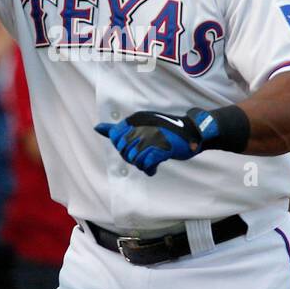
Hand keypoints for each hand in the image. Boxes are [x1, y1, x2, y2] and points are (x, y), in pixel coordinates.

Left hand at [94, 108, 216, 175]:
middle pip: (124, 151)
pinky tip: (154, 169)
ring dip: (142, 165)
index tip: (135, 149)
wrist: (192, 133)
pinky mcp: (162, 147)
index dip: (123, 148)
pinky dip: (149, 169)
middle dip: (133, 159)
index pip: (116, 138)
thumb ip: (118, 129)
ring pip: (135, 159)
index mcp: (136, 119)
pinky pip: (147, 164)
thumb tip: (96, 128)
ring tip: (150, 163)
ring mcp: (152, 136)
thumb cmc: (165, 131)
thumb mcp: (141, 126)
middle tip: (144, 158)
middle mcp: (142, 125)